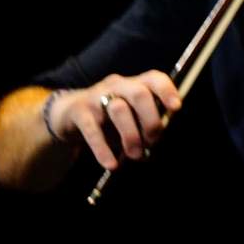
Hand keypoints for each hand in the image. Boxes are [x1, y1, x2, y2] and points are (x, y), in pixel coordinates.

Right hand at [51, 72, 181, 170]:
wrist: (67, 114)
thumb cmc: (109, 117)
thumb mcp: (130, 116)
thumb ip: (144, 125)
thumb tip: (156, 147)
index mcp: (135, 83)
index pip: (154, 78)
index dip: (167, 91)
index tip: (176, 108)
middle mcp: (118, 85)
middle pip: (139, 93)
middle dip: (151, 119)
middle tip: (153, 141)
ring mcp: (96, 96)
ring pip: (118, 109)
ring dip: (131, 135)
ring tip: (135, 155)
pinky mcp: (79, 111)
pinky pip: (93, 130)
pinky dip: (103, 149)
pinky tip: (112, 164)